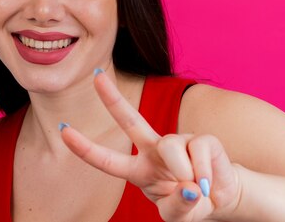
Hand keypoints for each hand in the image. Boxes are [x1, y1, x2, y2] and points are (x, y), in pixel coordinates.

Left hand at [60, 71, 240, 221]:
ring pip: (170, 146)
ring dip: (183, 173)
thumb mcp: (178, 215)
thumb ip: (178, 207)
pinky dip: (204, 173)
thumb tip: (189, 187)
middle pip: (130, 120)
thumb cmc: (190, 204)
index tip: (62, 129)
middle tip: (96, 75)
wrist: (222, 200)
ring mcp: (177, 142)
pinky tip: (208, 181)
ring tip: (195, 188)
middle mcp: (153, 150)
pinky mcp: (202, 139)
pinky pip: (198, 151)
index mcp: (138, 170)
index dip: (85, 147)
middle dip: (112, 98)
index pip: (107, 160)